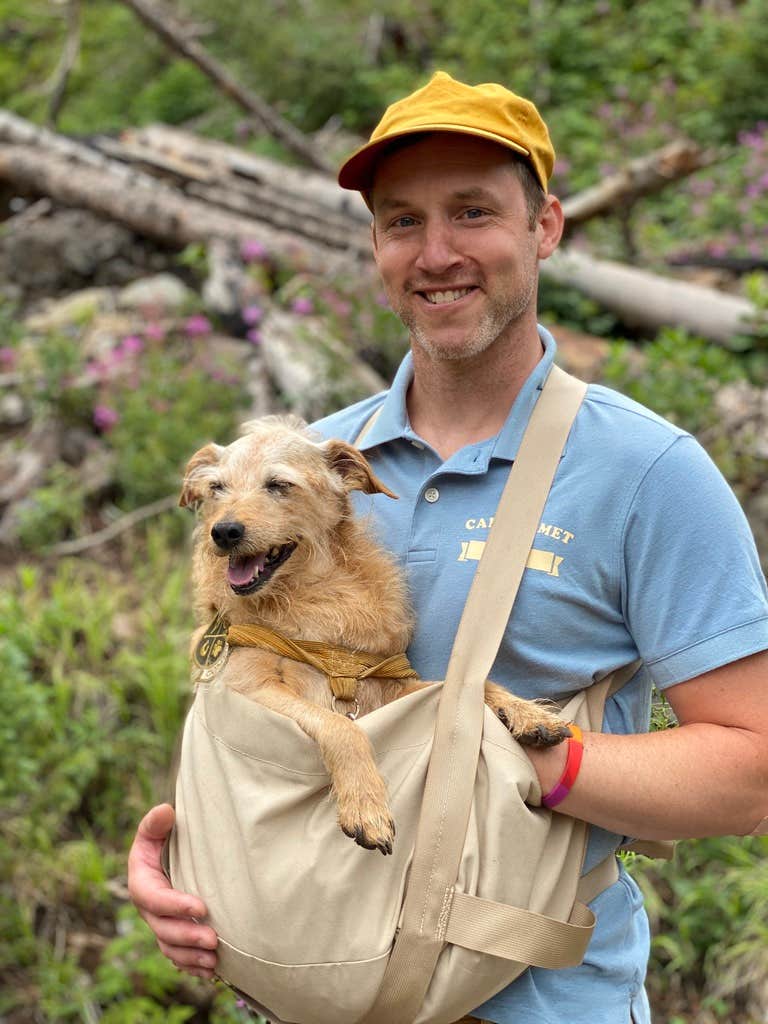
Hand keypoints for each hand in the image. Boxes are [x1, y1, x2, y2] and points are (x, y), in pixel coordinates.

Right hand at [127, 803, 217, 977]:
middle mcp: (148, 909)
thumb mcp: (153, 830)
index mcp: (142, 883)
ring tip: (214, 960)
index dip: (175, 905)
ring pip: (171, 948)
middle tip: (213, 939)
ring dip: (191, 957)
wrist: (169, 855)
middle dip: (188, 937)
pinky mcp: (173, 934)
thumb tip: (165, 811)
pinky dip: (192, 966)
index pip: (154, 899)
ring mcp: (160, 924)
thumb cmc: (162, 839)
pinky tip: (211, 969)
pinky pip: (178, 956)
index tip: (200, 906)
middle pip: (163, 930)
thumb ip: (155, 823)